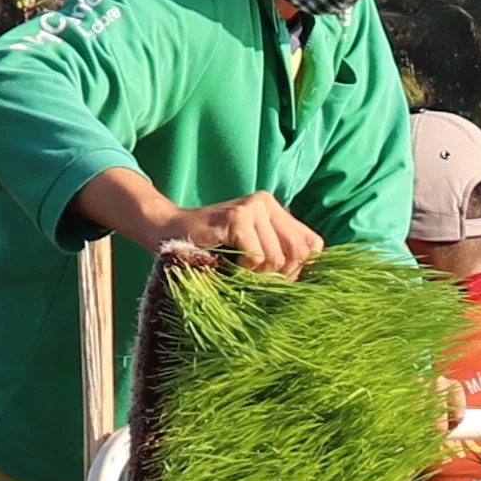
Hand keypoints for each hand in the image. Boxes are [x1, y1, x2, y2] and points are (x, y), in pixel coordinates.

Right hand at [86, 172, 321, 277]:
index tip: (275, 278)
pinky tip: (229, 262)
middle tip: (255, 277)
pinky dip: (244, 268)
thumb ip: (281, 256)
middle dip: (281, 276)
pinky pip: (257, 256)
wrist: (167, 233)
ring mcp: (252, 206)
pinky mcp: (237, 216)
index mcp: (276, 209)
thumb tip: (312, 275)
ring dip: (259, 274)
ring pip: (278, 257)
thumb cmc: (212, 250)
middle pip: (299, 253)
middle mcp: (267, 202)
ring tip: (238, 268)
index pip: (313, 245)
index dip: (299, 269)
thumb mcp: (253, 252)